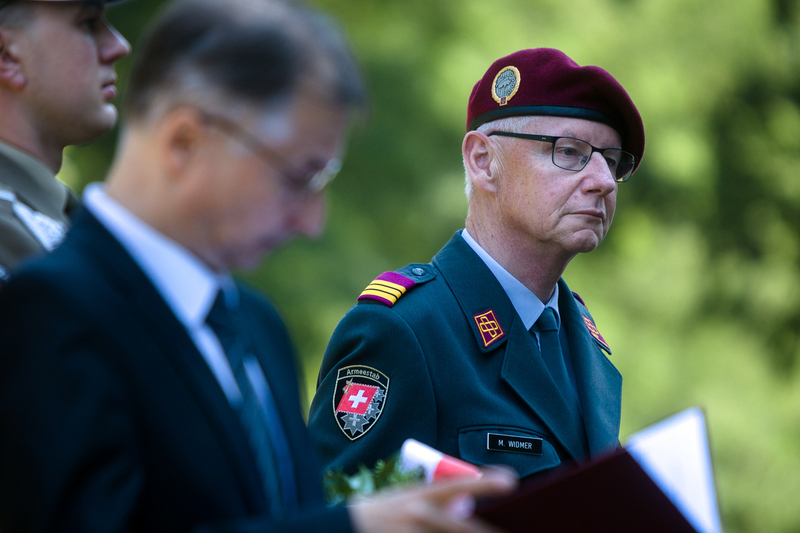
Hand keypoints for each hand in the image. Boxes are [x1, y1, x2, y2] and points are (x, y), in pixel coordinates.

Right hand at [348, 467, 516, 532]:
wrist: (347, 528)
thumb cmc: (380, 513)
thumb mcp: (405, 499)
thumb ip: (437, 501)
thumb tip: (467, 508)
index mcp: (418, 496)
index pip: (456, 485)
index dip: (484, 483)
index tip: (510, 480)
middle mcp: (417, 515)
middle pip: (464, 529)